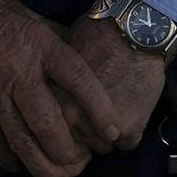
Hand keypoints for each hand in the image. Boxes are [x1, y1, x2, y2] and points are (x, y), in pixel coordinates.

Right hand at [0, 0, 121, 176]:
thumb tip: (88, 65)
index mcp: (40, 44)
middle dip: (70, 153)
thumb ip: (59, 43)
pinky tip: (21, 166)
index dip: (100, 109)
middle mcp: (19, 70)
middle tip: (83, 163)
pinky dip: (10, 159)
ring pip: (22, 142)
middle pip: (49, 124)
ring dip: (44, 167)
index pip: (79, 81)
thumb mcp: (35, 19)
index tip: (112, 130)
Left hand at [49, 15, 166, 156]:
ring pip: (103, 146)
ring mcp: (102, 128)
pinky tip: (133, 106)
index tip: (75, 113)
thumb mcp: (62, 56)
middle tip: (98, 108)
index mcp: (54, 101)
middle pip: (78, 143)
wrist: (133, 30)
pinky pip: (127, 144)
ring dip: (109, 132)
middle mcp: (74, 119)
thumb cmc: (97, 35)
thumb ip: (53, 84)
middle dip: (87, 131)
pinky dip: (132, 130)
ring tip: (118, 103)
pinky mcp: (130, 130)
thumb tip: (44, 99)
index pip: (54, 132)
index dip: (66, 123)